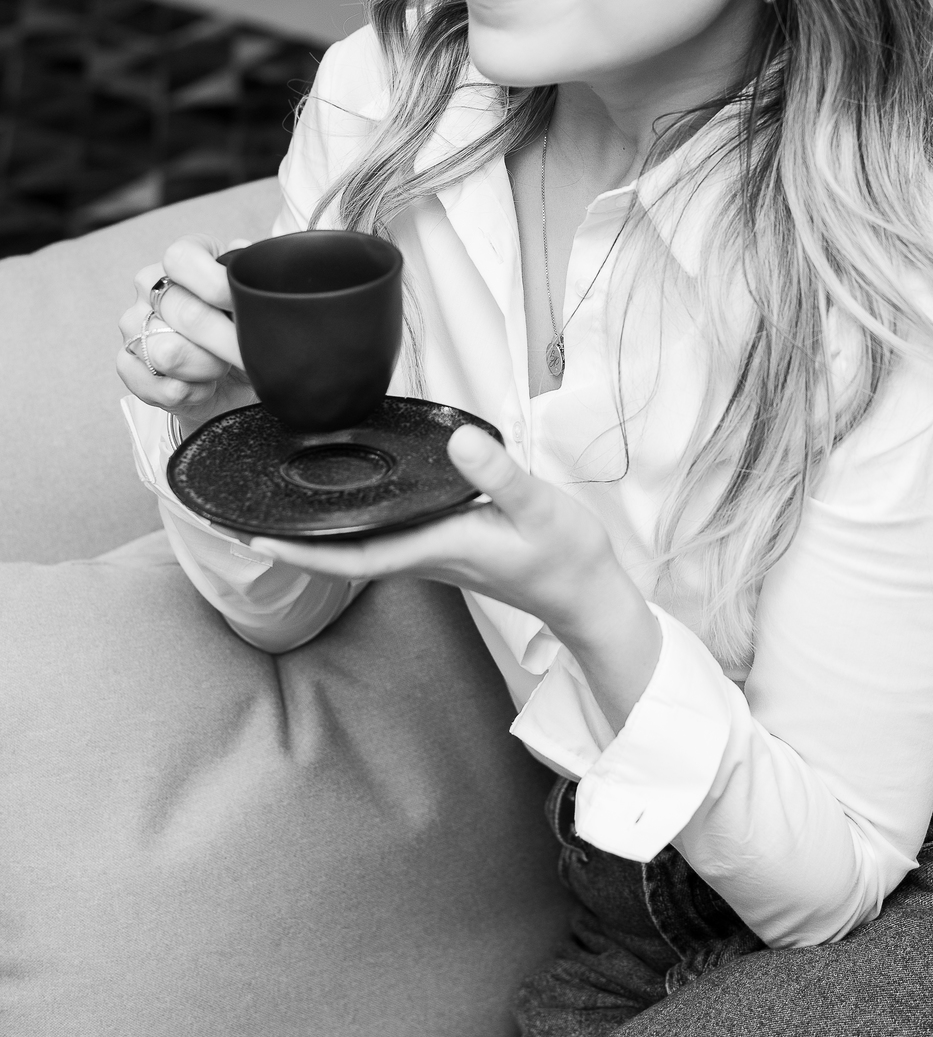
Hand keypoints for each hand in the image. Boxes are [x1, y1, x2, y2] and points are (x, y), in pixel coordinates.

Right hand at [118, 235, 256, 432]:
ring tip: (219, 367)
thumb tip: (241, 249)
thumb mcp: (256, 299)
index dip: (217, 286)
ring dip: (207, 368)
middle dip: (225, 341)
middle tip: (240, 349)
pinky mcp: (128, 364)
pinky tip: (203, 385)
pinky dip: (192, 392)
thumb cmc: (245, 333)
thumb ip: (249, 272)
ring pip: (169, 353)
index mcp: (183, 262)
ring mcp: (134, 326)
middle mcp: (151, 288)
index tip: (244, 307)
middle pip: (186, 314)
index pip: (181, 258)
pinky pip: (158, 384)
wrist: (237, 383)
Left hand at [253, 425, 662, 730]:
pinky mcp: (447, 544)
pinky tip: (347, 500)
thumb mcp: (539, 508)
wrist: (590, 596)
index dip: (297, 548)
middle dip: (290, 538)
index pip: (350, 557)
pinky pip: (385, 538)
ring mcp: (434, 554)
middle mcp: (425, 555)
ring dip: (316, 531)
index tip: (250, 535)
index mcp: (436, 547)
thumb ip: (499, 475)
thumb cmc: (567, 558)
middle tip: (239, 513)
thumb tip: (460, 440)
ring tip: (277, 502)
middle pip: (341, 554)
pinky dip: (353, 523)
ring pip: (360, 546)